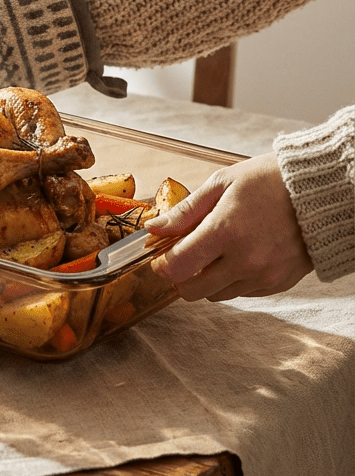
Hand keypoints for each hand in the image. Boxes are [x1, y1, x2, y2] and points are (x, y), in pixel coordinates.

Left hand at [145, 153, 312, 301]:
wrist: (321, 192)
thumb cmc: (269, 181)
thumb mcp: (222, 184)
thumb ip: (185, 211)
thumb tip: (154, 229)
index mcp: (226, 231)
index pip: (178, 266)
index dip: (163, 264)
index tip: (162, 255)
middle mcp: (245, 260)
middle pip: (193, 291)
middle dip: (182, 277)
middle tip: (186, 257)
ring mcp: (263, 276)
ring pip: (216, 295)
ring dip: (208, 279)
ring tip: (218, 251)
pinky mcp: (278, 284)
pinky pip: (242, 292)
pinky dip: (233, 279)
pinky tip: (240, 255)